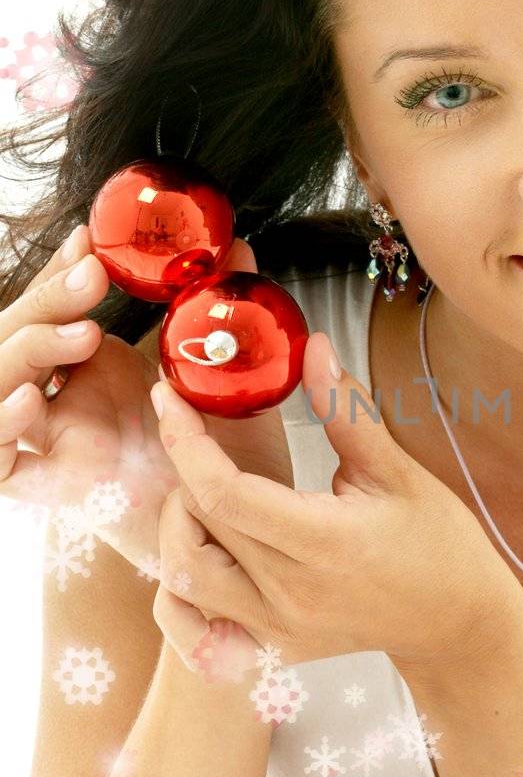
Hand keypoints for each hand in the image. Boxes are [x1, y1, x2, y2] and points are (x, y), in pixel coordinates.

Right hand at [0, 229, 291, 577]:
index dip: (58, 273)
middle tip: (92, 275)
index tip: (91, 240)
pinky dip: (2, 430)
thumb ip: (220, 314)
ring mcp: (54, 445)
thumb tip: (240, 248)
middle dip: (44, 300)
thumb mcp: (224, 375)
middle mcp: (63, 403)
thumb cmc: (232, 454)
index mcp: (92, 368)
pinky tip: (29, 403)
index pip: (50, 308)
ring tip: (80, 333)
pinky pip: (3, 467)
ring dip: (25, 352)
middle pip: (14, 340)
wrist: (245, 535)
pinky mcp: (57, 490)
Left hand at [150, 329, 522, 692]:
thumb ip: (346, 410)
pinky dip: (185, 585)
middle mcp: (291, 593)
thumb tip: (313, 347)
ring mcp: (278, 627)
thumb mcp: (398, 472)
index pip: (225, 493)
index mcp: (324, 543)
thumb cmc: (439, 544)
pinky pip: (199, 624)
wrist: (460, 623)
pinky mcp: (275, 646)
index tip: (169, 398)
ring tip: (204, 491)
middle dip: (183, 470)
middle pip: (195, 528)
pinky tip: (205, 549)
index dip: (185, 440)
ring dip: (179, 526)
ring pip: (184, 578)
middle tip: (194, 433)